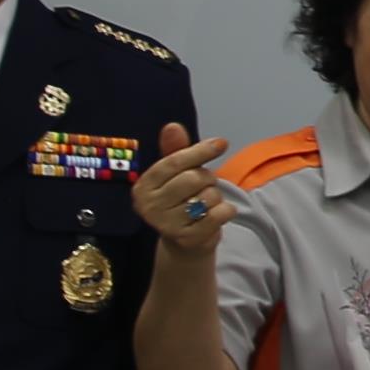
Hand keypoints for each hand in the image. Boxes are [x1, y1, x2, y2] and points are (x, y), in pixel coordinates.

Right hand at [130, 122, 237, 248]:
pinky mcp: (188, 240)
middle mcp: (150, 207)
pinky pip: (218, 214)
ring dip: (216, 197)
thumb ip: (176, 150)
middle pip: (193, 178)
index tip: (221, 143)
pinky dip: (226, 211)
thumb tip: (172, 126)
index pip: (174, 162)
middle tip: (204, 186)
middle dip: (207, 178)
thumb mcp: (176, 173)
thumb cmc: (180, 200)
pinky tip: (216, 215)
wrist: (185, 242)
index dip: (199, 151)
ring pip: (208, 196)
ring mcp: (167, 226)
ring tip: (205, 204)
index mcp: (143, 186)